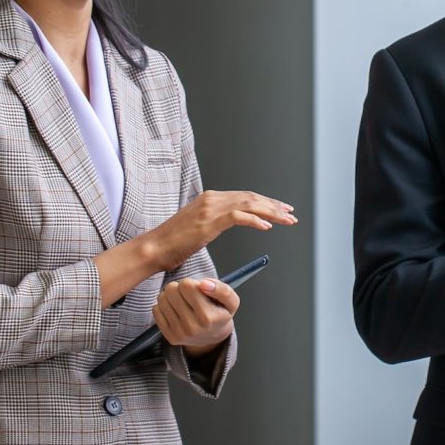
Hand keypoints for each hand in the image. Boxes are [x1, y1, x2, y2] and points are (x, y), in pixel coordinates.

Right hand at [144, 190, 295, 270]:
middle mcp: (212, 199)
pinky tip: (267, 227)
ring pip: (248, 205)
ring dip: (270, 212)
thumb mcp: (199, 227)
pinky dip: (255, 220)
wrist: (154, 248)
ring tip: (286, 220)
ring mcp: (210, 208)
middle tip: (290, 214)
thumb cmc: (174, 243)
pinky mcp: (208, 221)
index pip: (245, 196)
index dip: (266, 202)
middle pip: (251, 198)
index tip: (281, 209)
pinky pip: (238, 217)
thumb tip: (231, 221)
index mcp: (210, 198)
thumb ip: (215, 220)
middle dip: (273, 205)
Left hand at [153, 276, 238, 356]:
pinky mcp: (168, 335)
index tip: (197, 289)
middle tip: (188, 295)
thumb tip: (204, 284)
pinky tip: (175, 310)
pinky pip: (155, 309)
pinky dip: (164, 306)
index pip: (186, 285)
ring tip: (181, 301)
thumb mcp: (231, 301)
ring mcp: (178, 332)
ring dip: (170, 296)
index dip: (191, 283)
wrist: (212, 337)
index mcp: (208, 317)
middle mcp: (192, 327)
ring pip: (161, 298)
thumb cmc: (220, 314)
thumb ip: (222, 289)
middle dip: (179, 288)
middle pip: (171, 290)